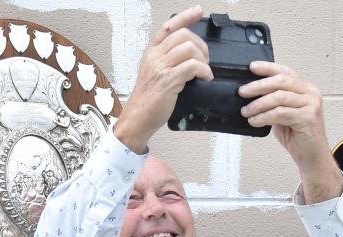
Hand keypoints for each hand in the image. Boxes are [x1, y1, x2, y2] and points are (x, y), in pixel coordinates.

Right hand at [113, 5, 212, 152]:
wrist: (137, 119)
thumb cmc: (147, 101)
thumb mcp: (154, 74)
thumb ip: (167, 62)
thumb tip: (188, 57)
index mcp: (152, 53)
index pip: (168, 27)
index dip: (185, 17)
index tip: (198, 11)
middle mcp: (155, 57)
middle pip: (182, 35)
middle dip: (200, 44)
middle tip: (205, 59)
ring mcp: (161, 68)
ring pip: (188, 48)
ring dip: (203, 58)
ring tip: (205, 71)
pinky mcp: (168, 81)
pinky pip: (192, 66)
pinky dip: (204, 71)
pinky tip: (206, 78)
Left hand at [239, 61, 341, 201]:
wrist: (312, 157)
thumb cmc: (297, 136)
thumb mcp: (282, 114)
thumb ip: (273, 102)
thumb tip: (250, 94)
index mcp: (305, 89)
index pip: (285, 72)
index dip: (268, 68)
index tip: (251, 67)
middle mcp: (311, 93)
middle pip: (281, 81)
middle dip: (258, 85)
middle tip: (242, 92)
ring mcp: (312, 105)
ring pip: (279, 97)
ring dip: (258, 103)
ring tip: (246, 111)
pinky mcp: (308, 118)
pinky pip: (280, 113)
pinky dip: (264, 116)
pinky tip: (255, 121)